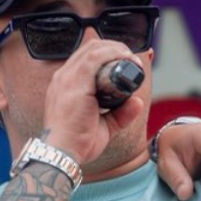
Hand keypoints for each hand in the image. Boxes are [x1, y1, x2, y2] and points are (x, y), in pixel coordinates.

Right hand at [41, 35, 144, 165]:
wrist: (62, 153)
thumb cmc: (77, 142)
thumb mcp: (104, 126)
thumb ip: (121, 115)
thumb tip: (138, 101)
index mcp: (66, 84)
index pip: (85, 56)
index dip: (107, 53)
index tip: (126, 61)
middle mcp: (63, 77)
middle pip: (90, 48)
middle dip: (114, 48)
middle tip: (132, 59)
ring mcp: (67, 78)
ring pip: (94, 49)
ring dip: (116, 49)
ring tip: (132, 59)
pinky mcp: (75, 83)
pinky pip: (94, 59)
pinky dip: (113, 54)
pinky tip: (126, 59)